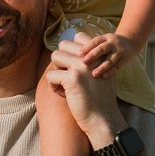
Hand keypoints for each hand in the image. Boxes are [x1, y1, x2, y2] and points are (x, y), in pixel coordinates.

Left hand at [46, 31, 125, 147]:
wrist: (103, 119)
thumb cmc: (100, 98)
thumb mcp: (102, 73)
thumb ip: (91, 60)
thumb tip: (74, 42)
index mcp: (99, 54)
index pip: (79, 36)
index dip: (72, 51)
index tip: (76, 67)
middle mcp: (91, 57)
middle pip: (63, 45)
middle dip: (61, 60)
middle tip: (69, 76)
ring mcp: (82, 66)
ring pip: (55, 56)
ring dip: (56, 71)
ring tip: (66, 85)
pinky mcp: (72, 78)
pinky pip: (51, 75)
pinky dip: (54, 86)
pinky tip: (65, 95)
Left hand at [81, 32, 137, 78]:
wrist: (130, 42)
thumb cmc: (110, 45)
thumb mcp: (102, 41)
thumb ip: (91, 46)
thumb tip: (72, 51)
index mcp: (105, 38)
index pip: (95, 41)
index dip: (87, 47)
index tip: (78, 54)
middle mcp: (113, 43)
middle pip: (102, 49)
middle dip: (93, 55)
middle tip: (84, 62)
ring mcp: (120, 51)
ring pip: (110, 59)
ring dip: (102, 66)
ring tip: (93, 74)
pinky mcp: (126, 59)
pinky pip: (118, 66)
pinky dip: (111, 71)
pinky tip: (103, 76)